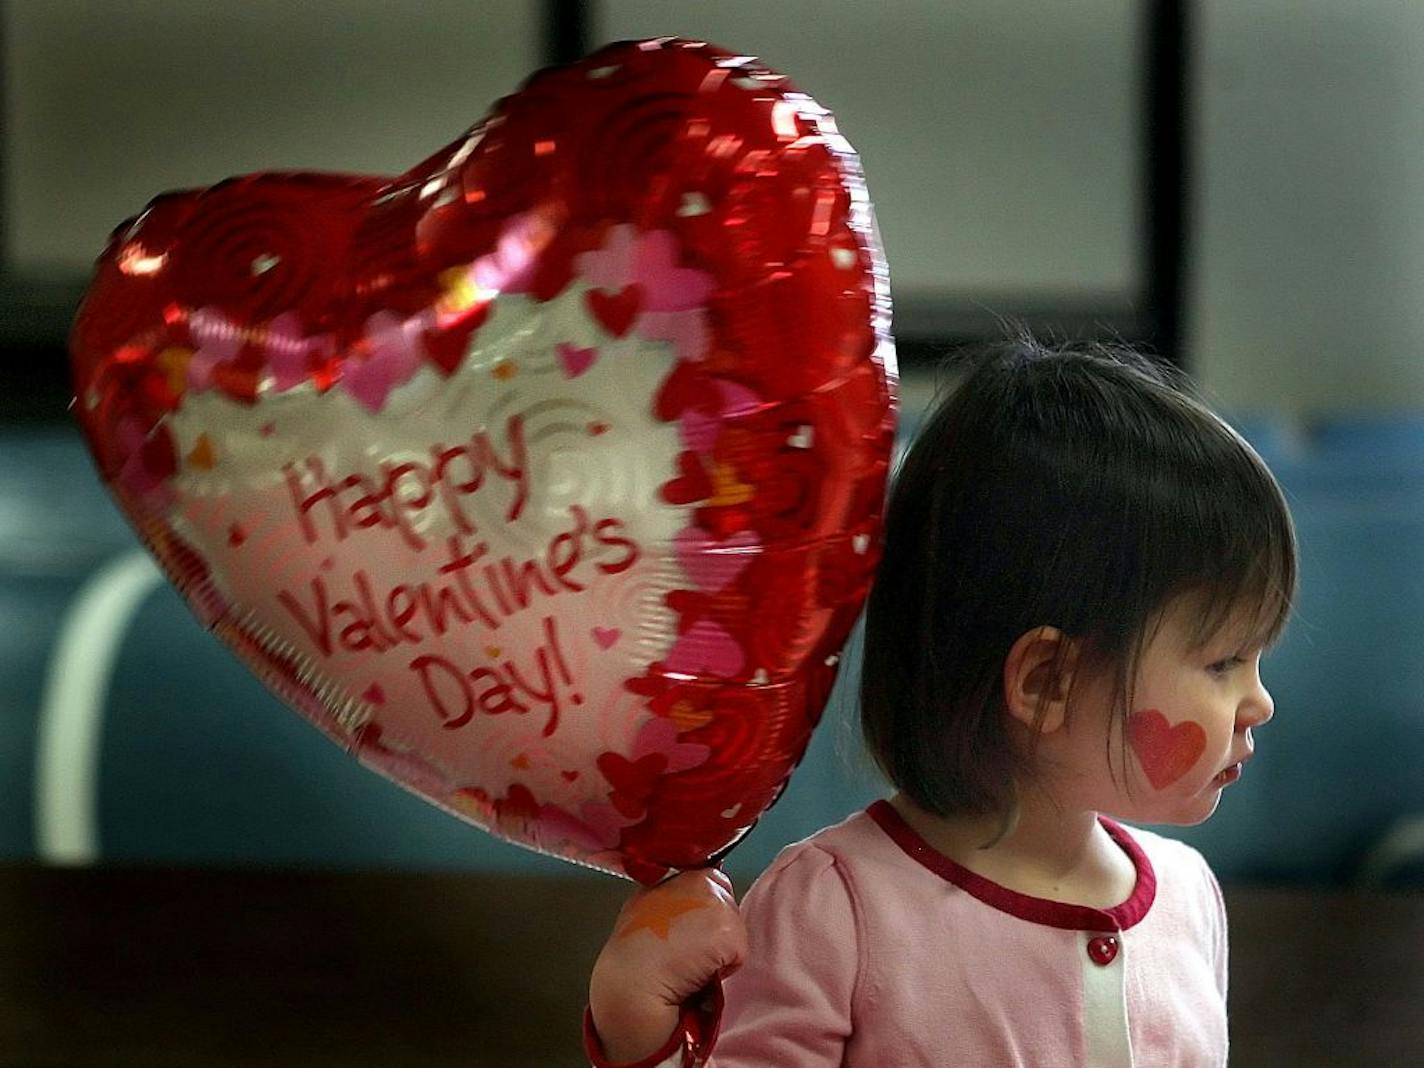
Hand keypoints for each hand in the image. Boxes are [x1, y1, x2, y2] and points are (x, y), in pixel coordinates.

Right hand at [589, 868, 747, 1063]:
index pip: (710, 882)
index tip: (687, 931)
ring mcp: (714, 903)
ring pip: (735, 929)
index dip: (704, 911)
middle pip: (726, 903)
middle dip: (714, 928)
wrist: (631, 984)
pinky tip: (697, 973)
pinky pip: (739, 955)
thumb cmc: (628, 961)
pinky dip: (724, 970)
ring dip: (719, 950)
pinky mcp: (728, 930)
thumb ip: (668, 902)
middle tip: (686, 951)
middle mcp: (695, 881)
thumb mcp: (640, 912)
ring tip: (689, 963)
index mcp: (671, 876)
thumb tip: (683, 912)